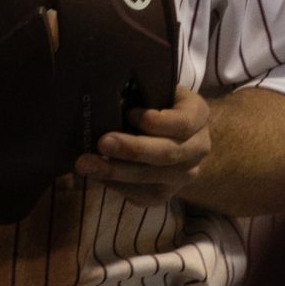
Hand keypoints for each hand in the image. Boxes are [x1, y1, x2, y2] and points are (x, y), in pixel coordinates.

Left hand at [75, 86, 212, 205]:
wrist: (171, 134)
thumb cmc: (156, 103)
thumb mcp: (156, 90)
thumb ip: (142, 94)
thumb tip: (111, 97)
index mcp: (198, 115)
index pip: (182, 123)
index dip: (156, 121)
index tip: (130, 112)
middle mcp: (198, 148)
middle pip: (167, 154)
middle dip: (132, 149)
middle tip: (102, 142)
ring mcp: (185, 175)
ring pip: (151, 178)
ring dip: (115, 172)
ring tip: (86, 164)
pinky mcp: (166, 194)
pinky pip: (142, 195)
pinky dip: (116, 185)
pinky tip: (96, 175)